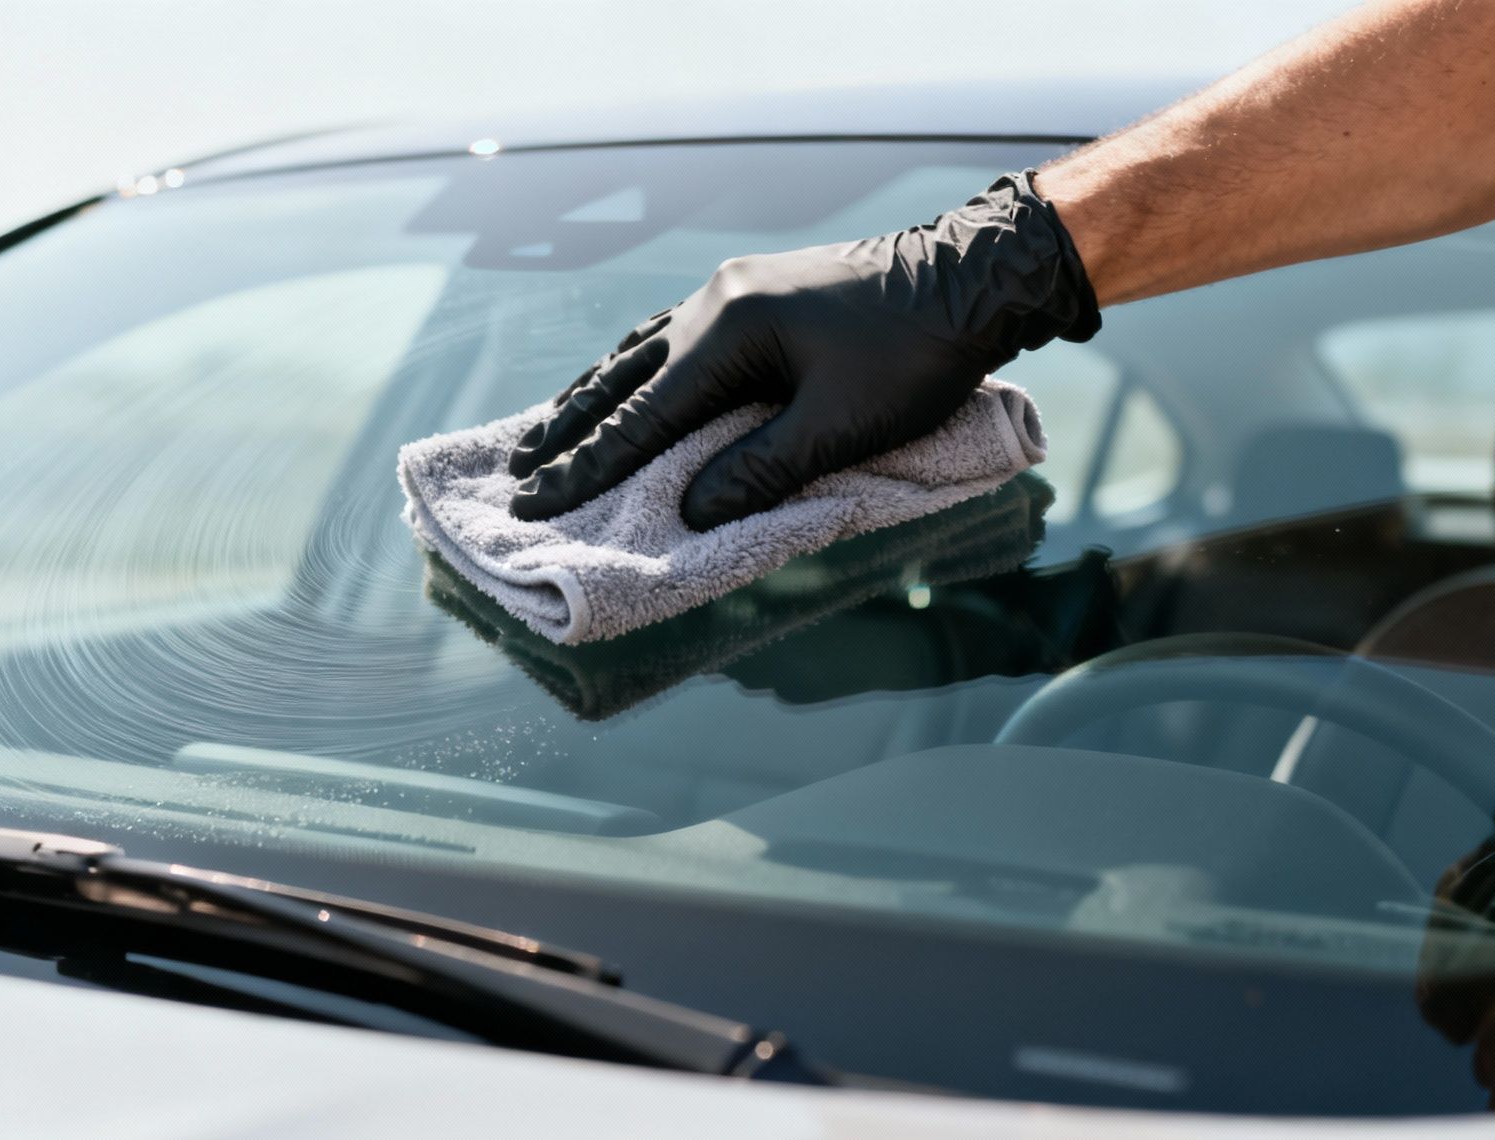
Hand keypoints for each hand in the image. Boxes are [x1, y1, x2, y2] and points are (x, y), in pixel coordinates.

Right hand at [507, 170, 1099, 530]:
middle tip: (519, 472)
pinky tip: (627, 382)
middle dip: (569, 430)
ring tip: (551, 432)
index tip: (535, 501)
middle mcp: (716, 301)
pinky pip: (673, 336)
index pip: (641, 416)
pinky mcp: (758, 292)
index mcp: (727, 330)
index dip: (588, 467)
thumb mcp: (839, 425)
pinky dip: (639, 370)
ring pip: (642, 352)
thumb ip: (759, 470)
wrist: (975, 274)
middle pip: (623, 377)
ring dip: (596, 397)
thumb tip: (688, 511)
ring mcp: (735, 289)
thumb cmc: (916, 354)